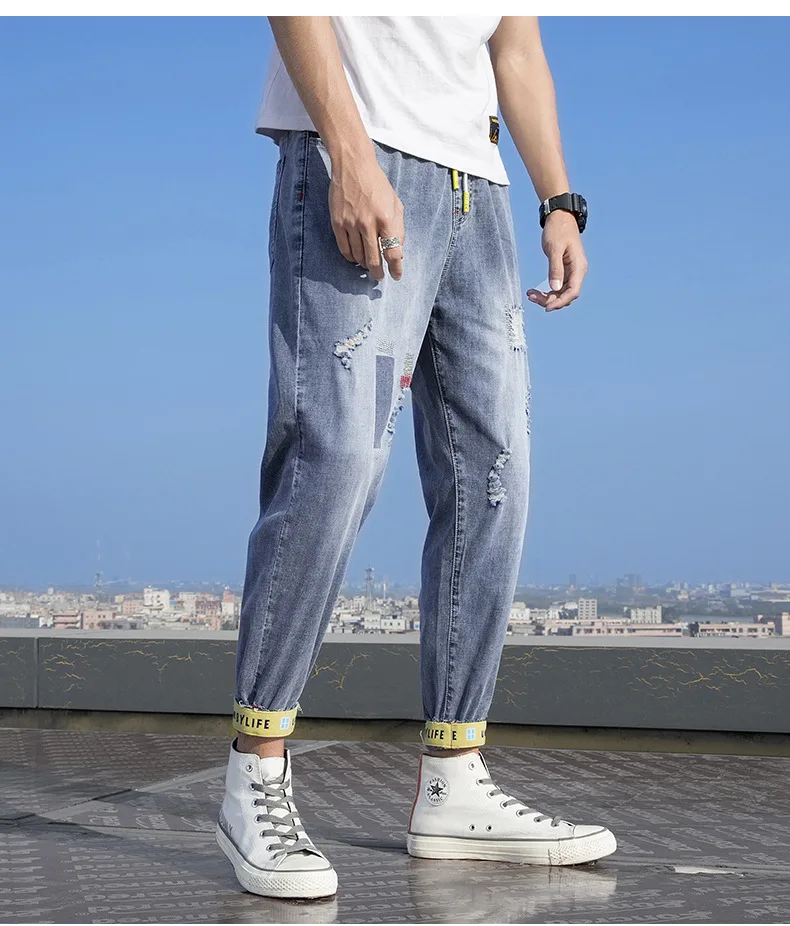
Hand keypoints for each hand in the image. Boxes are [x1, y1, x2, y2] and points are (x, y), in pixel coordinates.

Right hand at [329, 152, 404, 281]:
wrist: (353, 166)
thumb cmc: (377, 185)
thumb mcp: (396, 204)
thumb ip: (399, 228)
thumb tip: (398, 251)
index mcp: (386, 218)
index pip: (392, 252)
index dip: (396, 268)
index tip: (396, 276)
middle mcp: (368, 223)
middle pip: (373, 260)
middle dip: (377, 273)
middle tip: (379, 277)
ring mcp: (351, 223)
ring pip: (358, 257)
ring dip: (364, 265)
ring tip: (368, 265)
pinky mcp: (337, 222)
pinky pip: (344, 249)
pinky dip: (351, 257)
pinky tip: (355, 258)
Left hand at [526, 210, 586, 311]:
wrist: (559, 217)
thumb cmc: (558, 230)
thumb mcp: (554, 249)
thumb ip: (555, 269)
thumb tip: (555, 288)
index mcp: (579, 267)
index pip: (573, 292)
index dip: (560, 302)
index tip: (546, 308)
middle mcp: (577, 272)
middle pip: (566, 295)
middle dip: (550, 300)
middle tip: (532, 297)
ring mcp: (571, 272)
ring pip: (561, 293)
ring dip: (547, 297)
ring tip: (531, 294)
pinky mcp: (564, 271)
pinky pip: (558, 286)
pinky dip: (547, 291)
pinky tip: (535, 291)